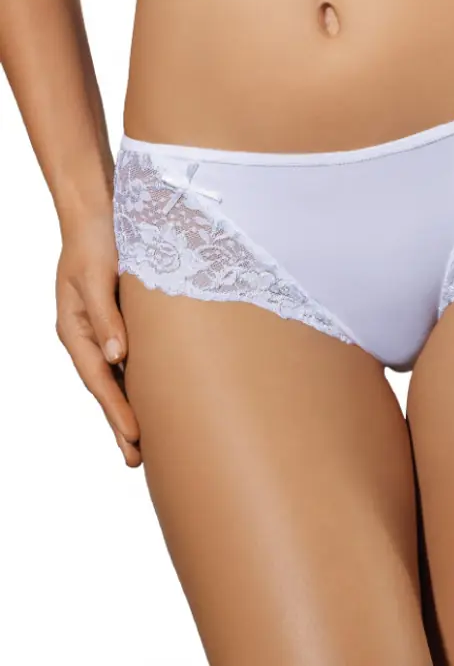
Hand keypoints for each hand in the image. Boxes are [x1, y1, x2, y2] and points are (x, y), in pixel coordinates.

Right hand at [55, 210, 140, 466]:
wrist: (99, 215)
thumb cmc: (96, 243)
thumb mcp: (97, 276)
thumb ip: (107, 317)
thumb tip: (117, 357)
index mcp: (76, 330)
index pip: (99, 379)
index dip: (117, 409)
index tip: (137, 437)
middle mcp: (88, 337)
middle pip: (106, 388)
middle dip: (121, 424)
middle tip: (136, 461)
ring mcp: (103, 332)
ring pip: (118, 378)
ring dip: (130, 409)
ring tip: (145, 444)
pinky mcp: (120, 324)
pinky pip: (129, 361)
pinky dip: (138, 383)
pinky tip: (153, 400)